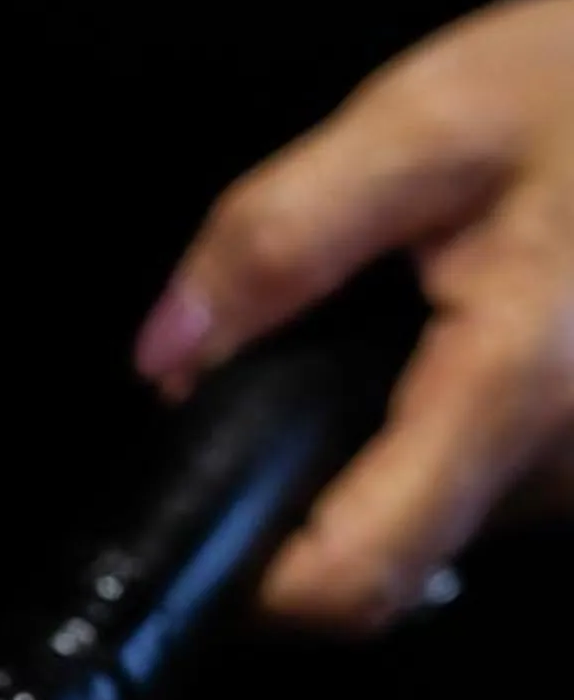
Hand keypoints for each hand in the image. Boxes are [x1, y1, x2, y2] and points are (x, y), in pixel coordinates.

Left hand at [133, 0, 573, 632]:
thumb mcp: (430, 118)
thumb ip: (282, 235)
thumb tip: (165, 353)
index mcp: (511, 389)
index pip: (349, 581)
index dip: (256, 579)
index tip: (207, 508)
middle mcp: (557, 469)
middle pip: (376, 566)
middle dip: (302, 490)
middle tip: (291, 374)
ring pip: (424, 532)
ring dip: (368, 458)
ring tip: (386, 340)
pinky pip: (473, 494)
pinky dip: (426, 441)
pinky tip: (443, 350)